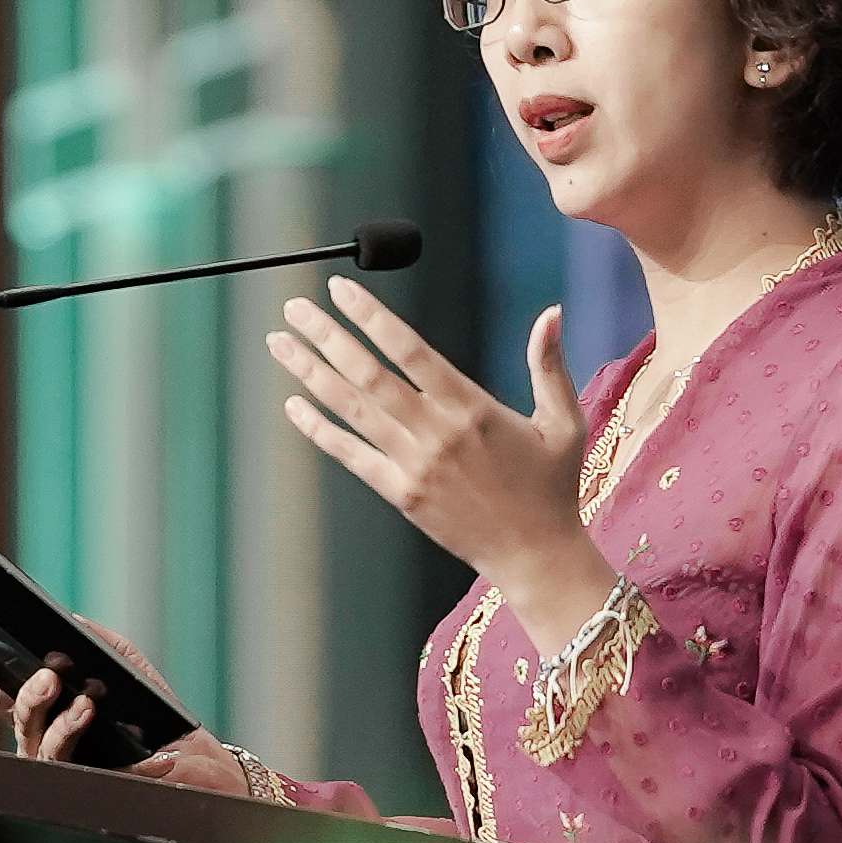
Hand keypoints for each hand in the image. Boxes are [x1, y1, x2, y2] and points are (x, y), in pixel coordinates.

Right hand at [0, 623, 250, 793]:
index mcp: (39, 705)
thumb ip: (96, 640)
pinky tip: (86, 706)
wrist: (192, 762)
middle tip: (13, 662)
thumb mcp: (125, 664)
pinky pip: (60, 756)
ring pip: (28, 734)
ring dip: (38, 703)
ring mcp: (54, 762)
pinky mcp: (77, 782)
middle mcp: (37, 734)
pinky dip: (70, 726)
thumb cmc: (152, 717)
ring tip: (59, 682)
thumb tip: (67, 619)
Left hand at [270, 278, 596, 595]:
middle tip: (294, 306)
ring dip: (310, 373)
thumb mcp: (563, 421)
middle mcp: (435, 434)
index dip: (371, 317)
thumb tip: (552, 312)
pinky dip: (319, 429)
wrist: (534, 554)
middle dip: (326, 336)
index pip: (409, 350)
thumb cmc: (551, 485)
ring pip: (351, 410)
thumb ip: (548, 364)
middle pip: (368, 374)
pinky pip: (351, 456)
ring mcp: (413, 466)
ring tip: (278, 341)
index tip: (341, 288)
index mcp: (472, 408)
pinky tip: (292, 404)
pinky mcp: (400, 494)